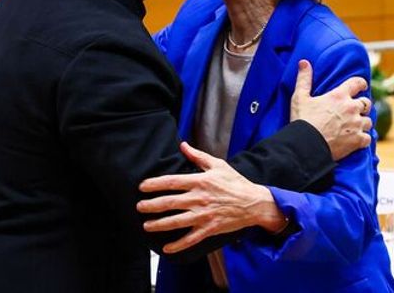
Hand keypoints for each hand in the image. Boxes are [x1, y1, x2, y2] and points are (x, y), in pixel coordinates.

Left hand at [137, 142, 285, 253]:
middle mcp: (199, 198)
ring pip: (176, 221)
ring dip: (159, 224)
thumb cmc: (236, 183)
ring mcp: (204, 215)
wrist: (254, 203)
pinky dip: (178, 245)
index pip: (172, 182)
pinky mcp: (210, 229)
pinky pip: (191, 238)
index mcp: (200, 181)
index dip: (155, 184)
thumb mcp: (218, 165)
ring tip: (146, 225)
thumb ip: (198, 156)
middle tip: (139, 207)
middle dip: (151, 205)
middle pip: (170, 203)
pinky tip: (167, 248)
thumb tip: (183, 145)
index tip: (142, 186)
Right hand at [290, 60, 371, 160]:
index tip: (362, 86)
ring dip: (363, 123)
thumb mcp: (299, 97)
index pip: (357, 83)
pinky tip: (356, 140)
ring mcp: (356, 124)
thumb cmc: (303, 120)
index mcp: (339, 96)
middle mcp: (351, 108)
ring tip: (355, 126)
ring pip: (368, 121)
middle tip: (355, 110)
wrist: (306, 145)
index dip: (361, 84)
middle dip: (362, 105)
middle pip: (366, 103)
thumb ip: (304, 79)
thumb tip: (304, 62)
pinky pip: (367, 138)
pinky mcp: (358, 140)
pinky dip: (363, 139)